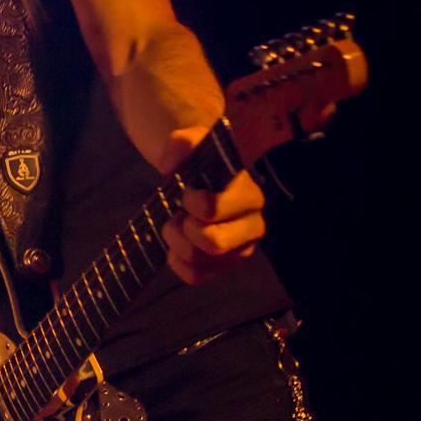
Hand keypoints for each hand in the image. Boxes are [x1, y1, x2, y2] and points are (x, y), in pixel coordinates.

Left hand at [161, 126, 265, 284]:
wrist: (195, 181)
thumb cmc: (199, 163)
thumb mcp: (190, 144)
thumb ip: (181, 143)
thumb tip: (168, 166)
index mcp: (249, 195)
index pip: (214, 209)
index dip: (192, 202)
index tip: (187, 192)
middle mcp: (252, 227)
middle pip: (213, 243)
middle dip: (186, 228)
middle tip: (181, 214)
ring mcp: (239, 251)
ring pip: (200, 260)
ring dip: (176, 242)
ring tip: (176, 224)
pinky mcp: (222, 267)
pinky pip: (194, 277)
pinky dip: (177, 262)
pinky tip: (175, 245)